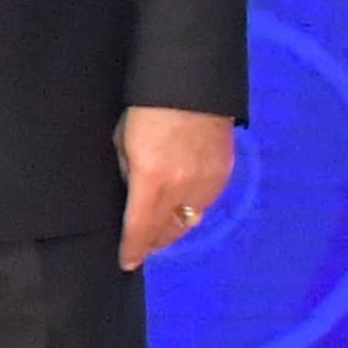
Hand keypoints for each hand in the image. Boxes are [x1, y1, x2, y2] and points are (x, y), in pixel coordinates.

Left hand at [115, 105, 234, 272]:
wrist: (192, 85)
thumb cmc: (146, 110)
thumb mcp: (123, 142)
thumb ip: (129, 174)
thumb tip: (134, 196)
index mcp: (153, 180)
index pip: (141, 228)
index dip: (133, 248)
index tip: (127, 261)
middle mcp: (184, 188)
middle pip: (169, 231)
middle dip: (153, 242)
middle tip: (141, 246)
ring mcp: (208, 183)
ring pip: (191, 221)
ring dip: (174, 228)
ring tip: (160, 231)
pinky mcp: (224, 174)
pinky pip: (206, 204)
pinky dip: (191, 211)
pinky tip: (181, 208)